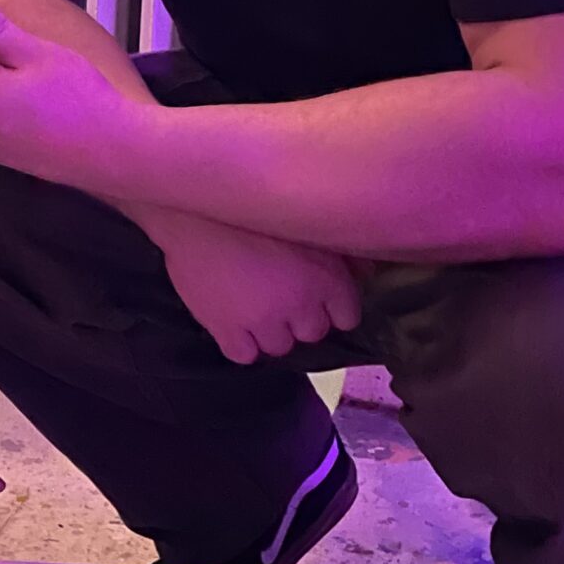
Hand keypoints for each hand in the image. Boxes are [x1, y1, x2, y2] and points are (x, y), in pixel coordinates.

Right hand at [145, 210, 362, 366]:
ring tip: (258, 306)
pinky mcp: (226, 329)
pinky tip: (237, 321)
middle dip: (302, 317)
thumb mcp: (307, 222)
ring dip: (272, 330)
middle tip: (284, 294)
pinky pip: (244, 355)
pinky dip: (243, 342)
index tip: (320, 295)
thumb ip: (344, 251)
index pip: (348, 317)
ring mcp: (263, 322)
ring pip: (279, 347)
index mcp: (327, 278)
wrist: (195, 208)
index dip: (334, 307)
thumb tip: (367, 272)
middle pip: (313, 333)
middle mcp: (300, 307)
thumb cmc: (254, 208)